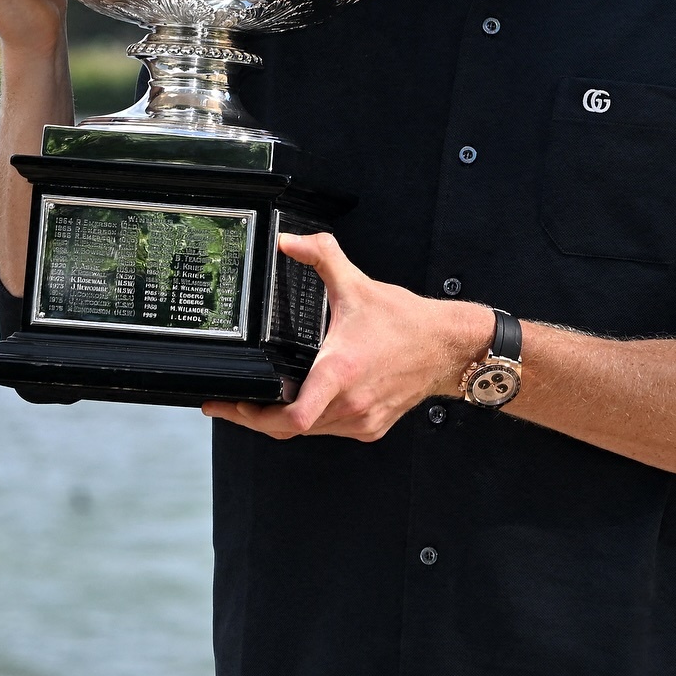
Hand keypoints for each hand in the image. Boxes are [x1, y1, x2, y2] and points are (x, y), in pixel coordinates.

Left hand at [203, 233, 492, 441]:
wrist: (448, 347)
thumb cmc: (406, 321)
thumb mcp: (358, 284)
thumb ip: (321, 257)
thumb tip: (289, 242)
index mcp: (340, 371)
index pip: (294, 416)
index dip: (256, 416)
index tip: (229, 404)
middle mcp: (349, 403)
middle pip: (289, 429)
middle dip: (255, 418)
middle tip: (228, 404)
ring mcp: (361, 420)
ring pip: (309, 432)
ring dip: (283, 421)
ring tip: (258, 403)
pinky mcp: (371, 427)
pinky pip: (330, 430)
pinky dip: (312, 420)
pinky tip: (300, 401)